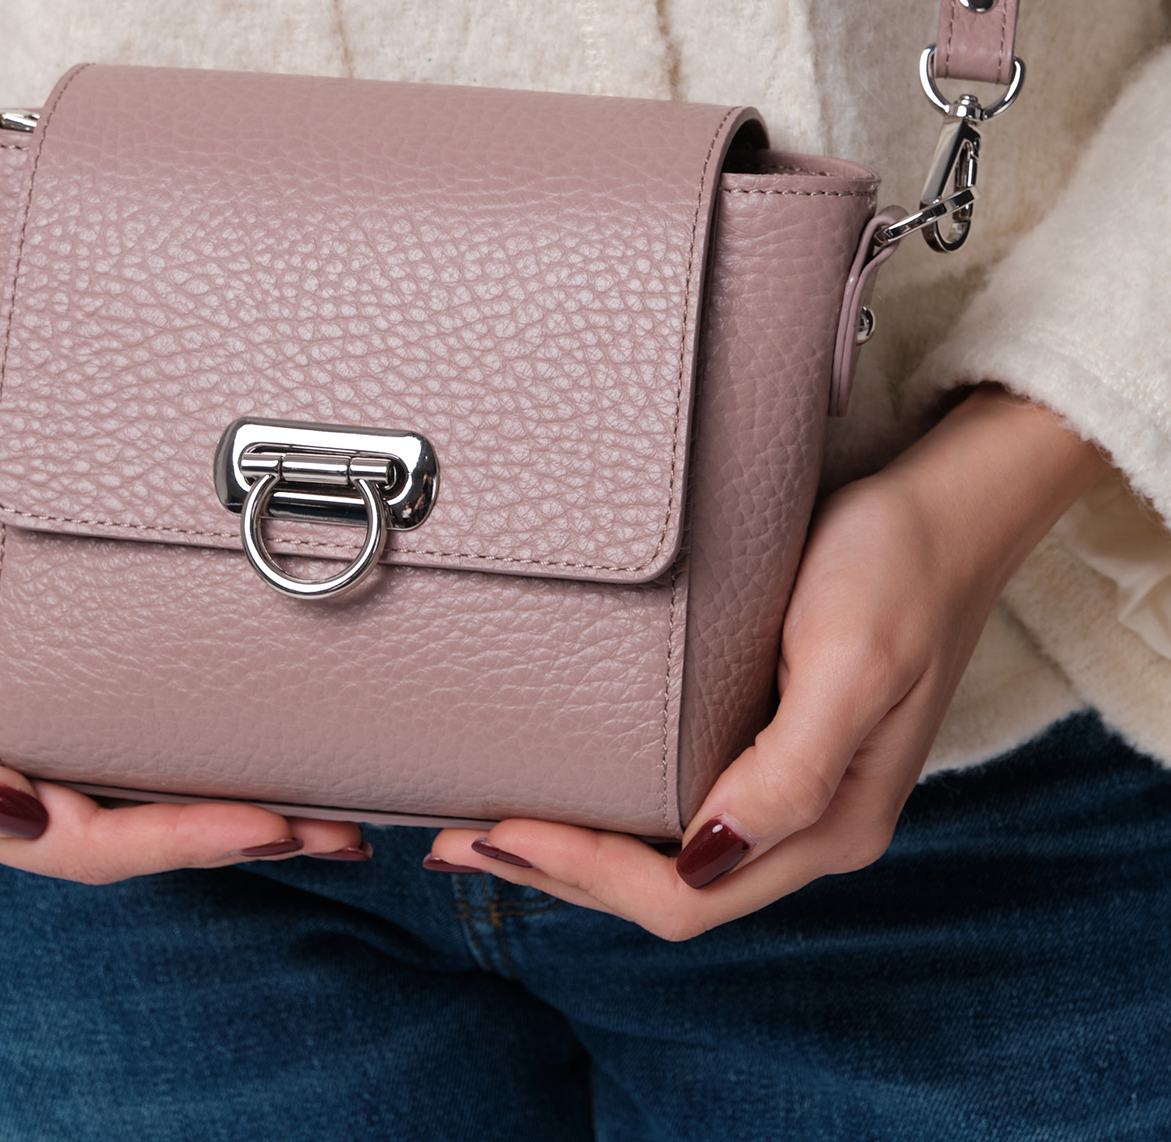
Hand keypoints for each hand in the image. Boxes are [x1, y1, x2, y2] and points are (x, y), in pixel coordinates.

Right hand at [0, 488, 367, 875]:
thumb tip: (14, 817)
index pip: (91, 846)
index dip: (182, 844)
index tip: (269, 826)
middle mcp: (10, 789)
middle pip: (140, 838)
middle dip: (238, 839)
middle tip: (336, 832)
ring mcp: (43, 747)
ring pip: (153, 802)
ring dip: (240, 811)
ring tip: (331, 812)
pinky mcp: (68, 703)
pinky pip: (147, 751)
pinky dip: (209, 764)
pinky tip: (268, 759)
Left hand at [430, 386, 1107, 935]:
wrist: (947, 504)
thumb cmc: (896, 567)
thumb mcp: (850, 661)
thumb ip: (790, 770)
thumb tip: (709, 855)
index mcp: (829, 824)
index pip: (681, 896)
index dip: (581, 874)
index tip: (496, 831)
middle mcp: (808, 825)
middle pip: (665, 892)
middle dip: (558, 874)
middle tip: (454, 837)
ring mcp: (792, 787)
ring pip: (667, 859)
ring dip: (577, 852)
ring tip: (489, 820)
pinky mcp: (774, 742)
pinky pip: (681, 807)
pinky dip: (613, 810)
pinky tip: (568, 781)